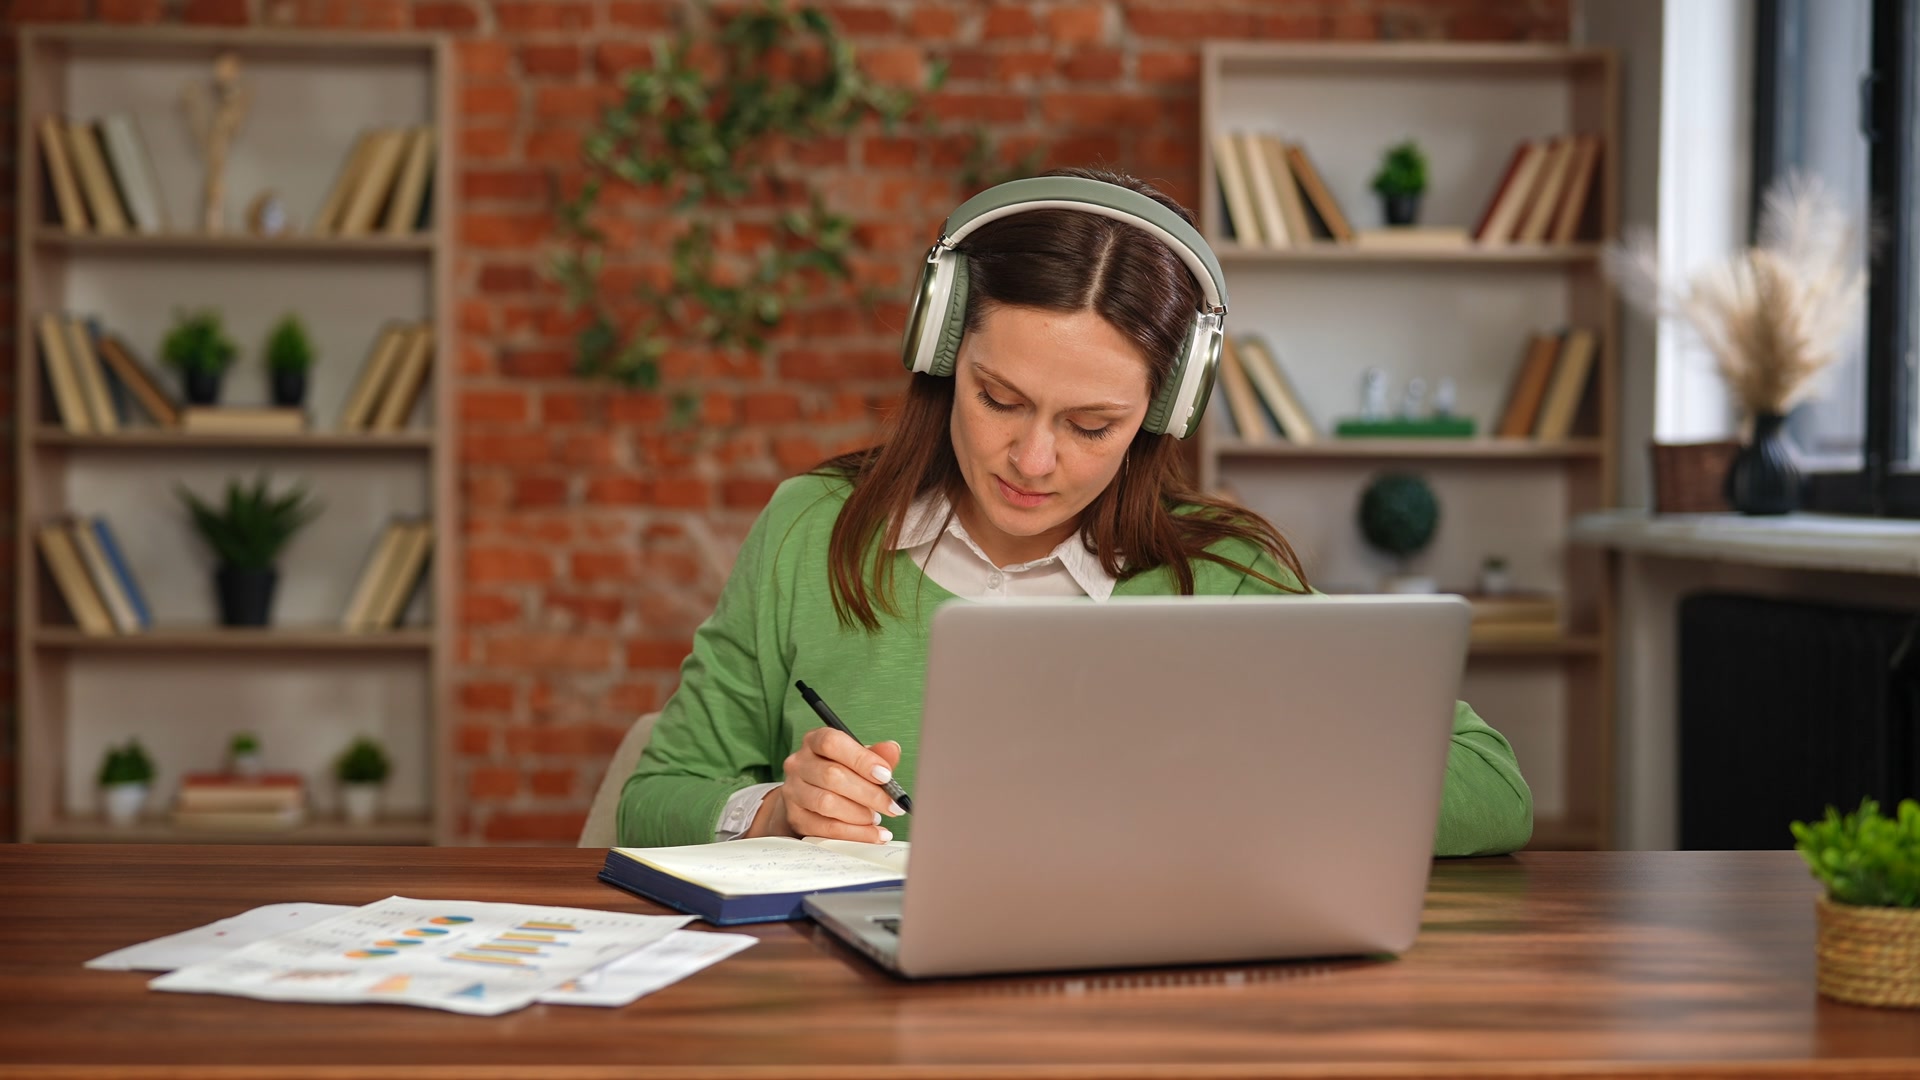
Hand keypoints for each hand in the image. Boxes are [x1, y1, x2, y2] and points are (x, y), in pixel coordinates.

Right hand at [747, 731, 903, 842]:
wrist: (810, 799)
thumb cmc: (838, 774)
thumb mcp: (857, 760)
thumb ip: (876, 755)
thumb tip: (892, 750)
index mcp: (814, 741)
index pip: (832, 743)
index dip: (861, 759)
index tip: (886, 775)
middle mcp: (799, 763)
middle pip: (832, 775)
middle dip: (869, 793)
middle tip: (892, 805)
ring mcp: (793, 791)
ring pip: (826, 803)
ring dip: (859, 814)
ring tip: (877, 817)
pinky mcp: (796, 818)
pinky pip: (825, 828)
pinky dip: (854, 833)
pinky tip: (872, 834)